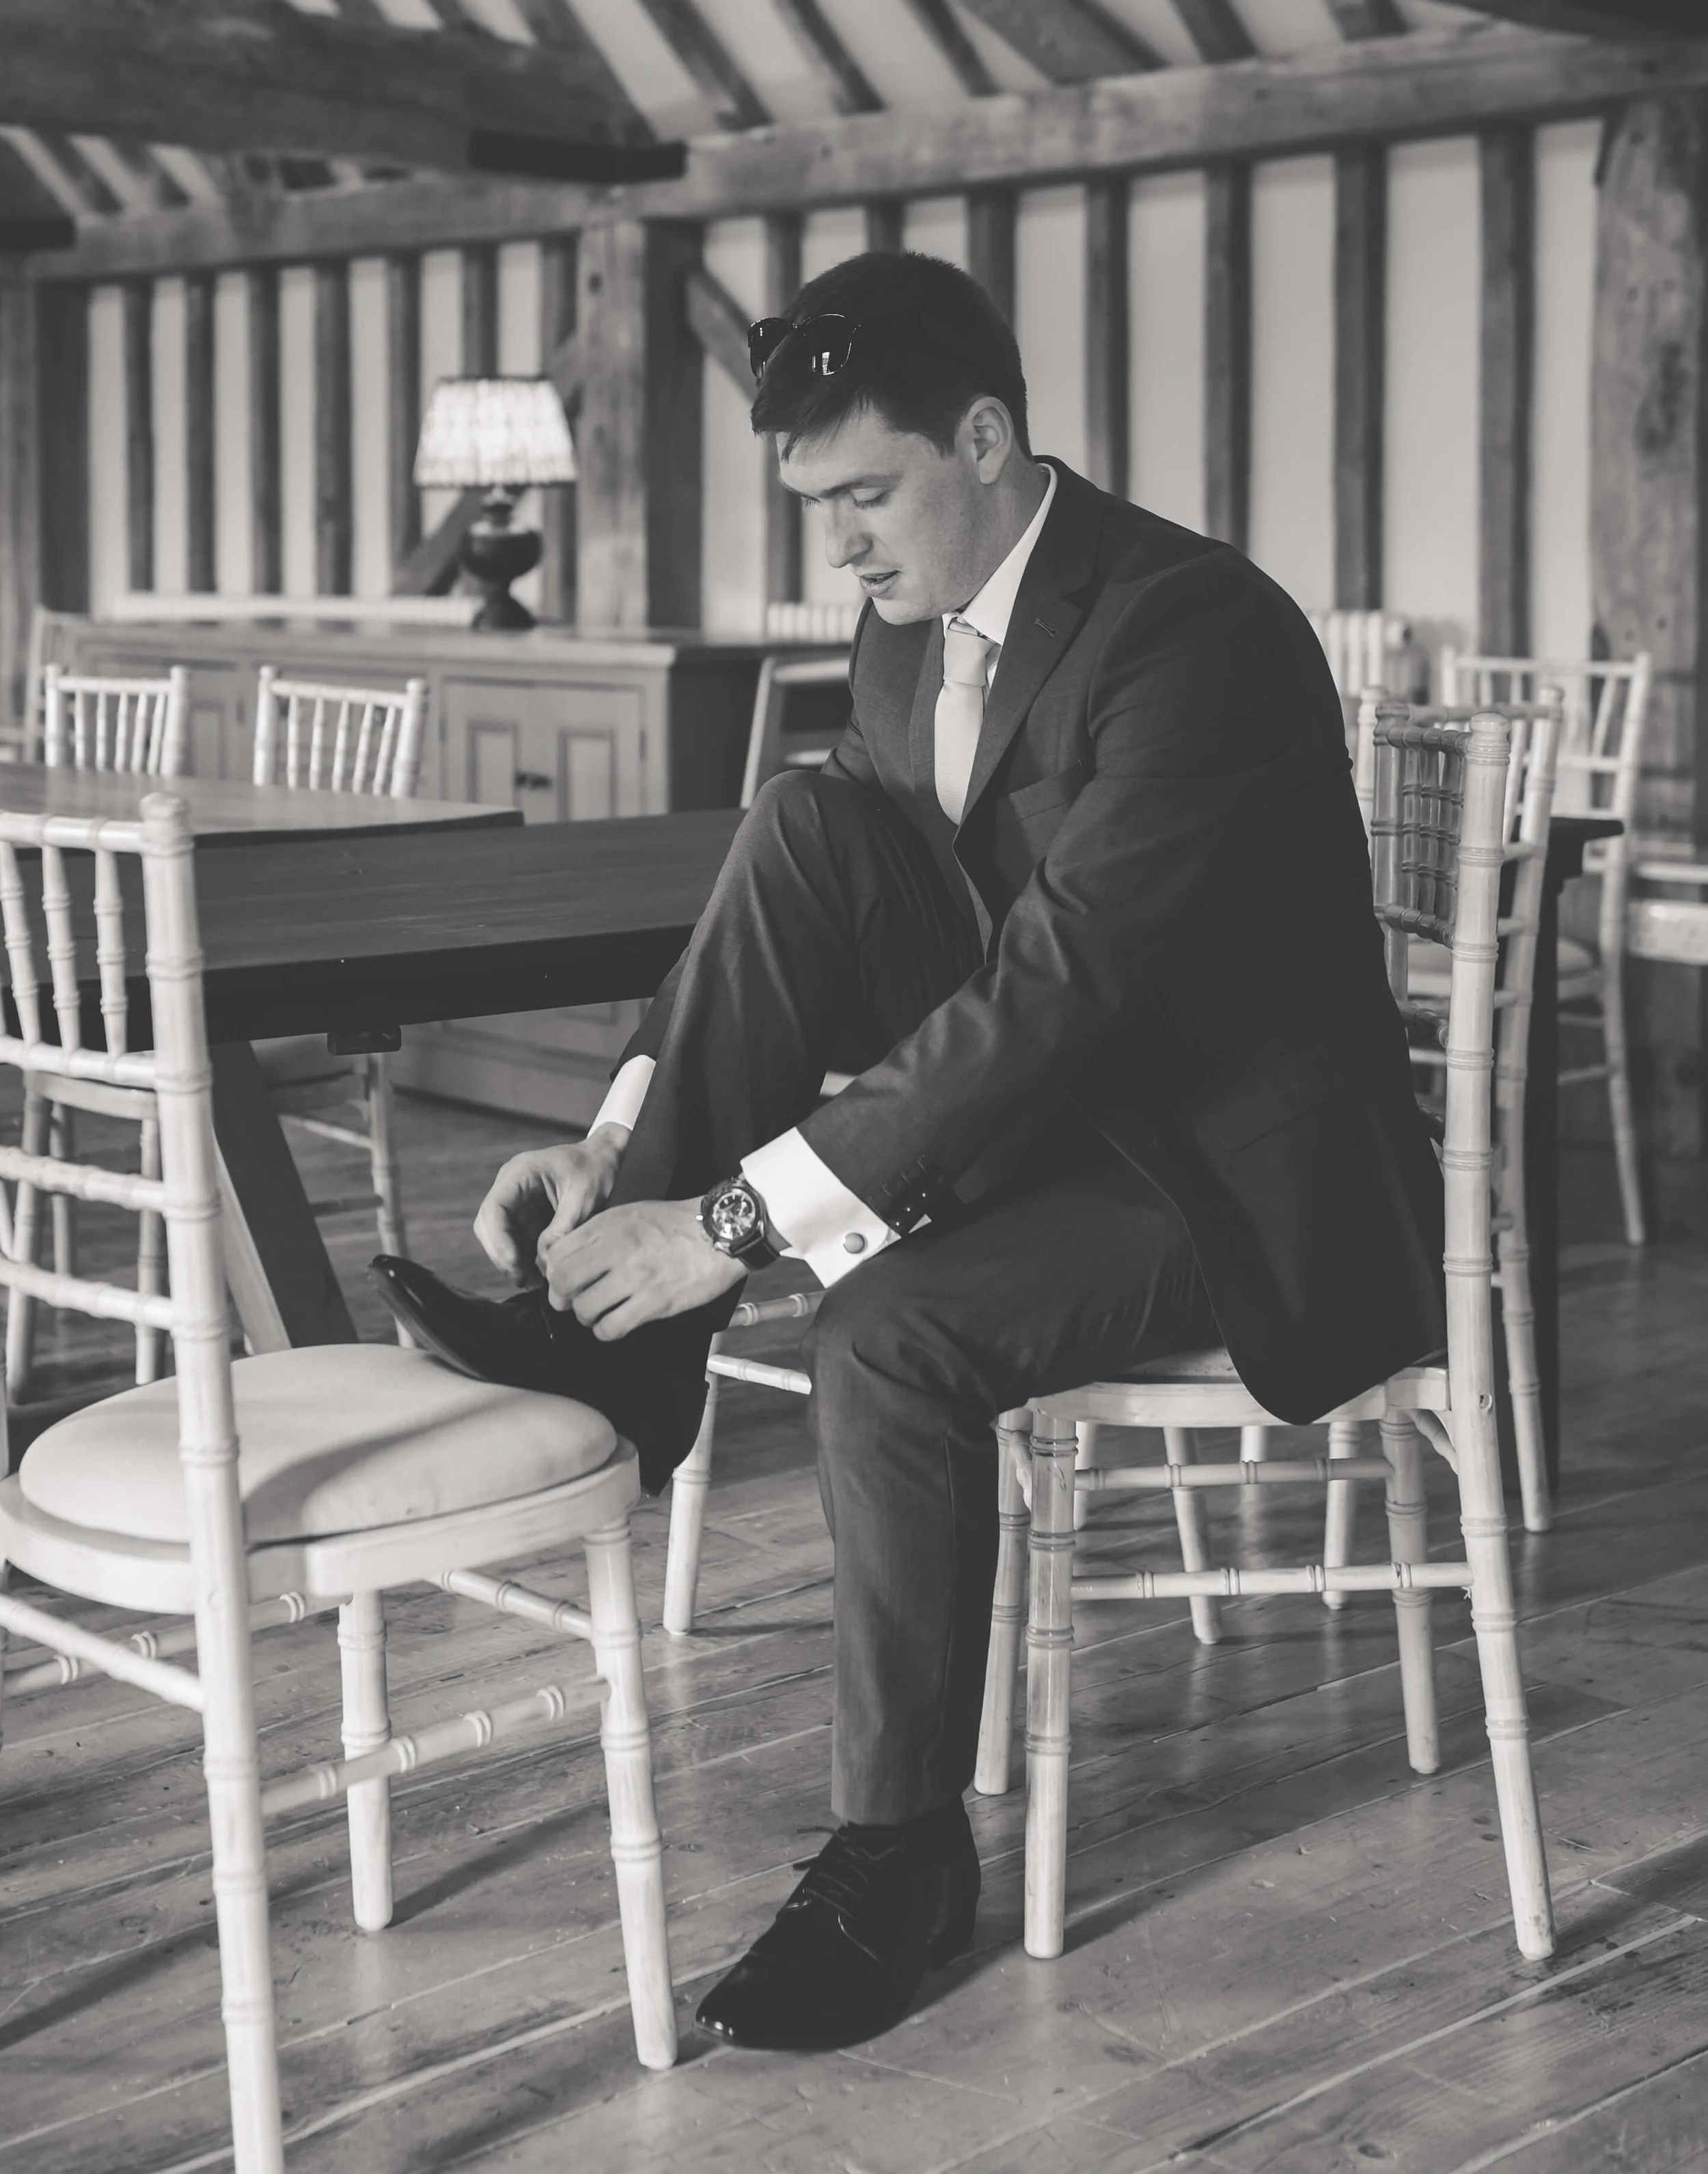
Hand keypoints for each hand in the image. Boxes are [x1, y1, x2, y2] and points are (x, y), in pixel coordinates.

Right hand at [473, 1127, 628, 1284]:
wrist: (605, 1160)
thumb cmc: (597, 1171)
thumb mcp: (585, 1198)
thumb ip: (564, 1228)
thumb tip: (546, 1260)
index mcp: (520, 1172)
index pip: (494, 1208)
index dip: (499, 1239)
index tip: (516, 1264)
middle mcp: (510, 1186)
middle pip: (489, 1225)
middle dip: (502, 1255)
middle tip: (524, 1280)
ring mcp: (516, 1202)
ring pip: (498, 1237)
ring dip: (511, 1261)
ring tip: (534, 1283)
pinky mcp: (525, 1217)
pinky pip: (513, 1242)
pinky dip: (521, 1260)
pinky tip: (537, 1277)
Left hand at [539, 1198, 745, 1340]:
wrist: (720, 1232)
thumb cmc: (675, 1223)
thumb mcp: (629, 1213)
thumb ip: (597, 1233)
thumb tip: (567, 1257)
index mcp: (608, 1226)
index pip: (556, 1254)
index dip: (552, 1272)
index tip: (562, 1279)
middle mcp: (617, 1250)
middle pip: (563, 1284)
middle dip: (561, 1298)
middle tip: (572, 1301)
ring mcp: (635, 1278)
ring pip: (584, 1309)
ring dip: (586, 1316)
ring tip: (599, 1312)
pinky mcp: (654, 1303)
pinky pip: (612, 1328)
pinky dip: (606, 1331)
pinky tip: (615, 1323)